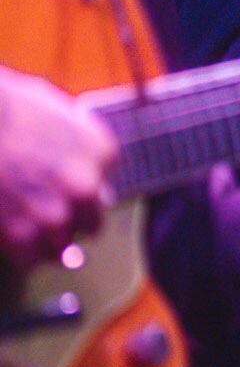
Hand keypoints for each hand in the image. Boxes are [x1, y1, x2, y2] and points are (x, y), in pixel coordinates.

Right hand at [0, 66, 116, 266]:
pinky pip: (32, 259)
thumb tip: (81, 160)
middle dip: (70, 218)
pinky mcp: (23, 236)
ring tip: (22, 220)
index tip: (57, 183)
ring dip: (46, 239)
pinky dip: (21, 251)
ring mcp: (56, 214)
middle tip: (41, 208)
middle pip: (91, 223)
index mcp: (102, 153)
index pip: (103, 188)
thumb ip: (76, 139)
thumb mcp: (57, 109)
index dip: (78, 188)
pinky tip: (9, 232)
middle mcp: (87, 188)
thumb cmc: (8, 107)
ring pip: (64, 247)